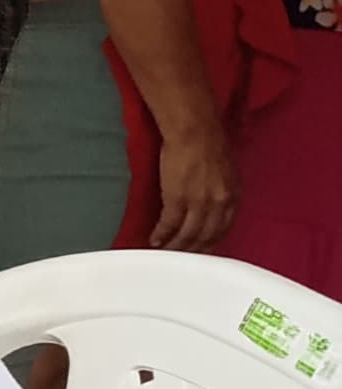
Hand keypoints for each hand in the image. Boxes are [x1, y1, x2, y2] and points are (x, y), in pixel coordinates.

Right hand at [151, 122, 238, 253]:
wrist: (195, 131)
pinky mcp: (177, 199)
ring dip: (176, 246)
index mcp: (233, 196)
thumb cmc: (209, 142)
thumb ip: (222, 189)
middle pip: (206, 236)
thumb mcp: (226, 170)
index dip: (212, 241)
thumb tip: (214, 199)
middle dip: (194, 249)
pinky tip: (155, 240)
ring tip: (166, 252)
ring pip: (188, 234)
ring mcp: (199, 203)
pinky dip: (162, 235)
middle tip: (182, 257)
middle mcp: (219, 203)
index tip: (202, 249)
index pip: (224, 228)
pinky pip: (169, 225)